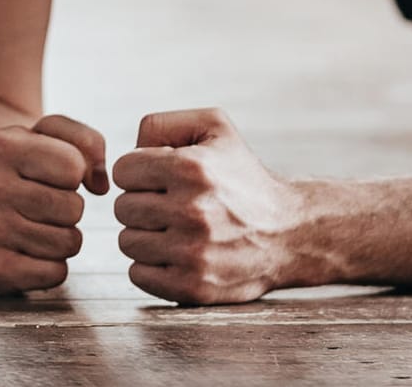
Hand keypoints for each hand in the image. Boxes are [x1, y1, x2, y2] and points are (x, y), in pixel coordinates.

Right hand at [0, 114, 108, 294]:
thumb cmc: (15, 169)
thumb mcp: (46, 135)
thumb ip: (86, 140)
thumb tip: (101, 185)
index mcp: (0, 146)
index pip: (74, 166)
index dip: (72, 173)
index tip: (47, 174)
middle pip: (74, 207)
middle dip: (68, 207)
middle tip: (39, 205)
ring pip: (69, 243)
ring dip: (62, 238)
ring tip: (33, 226)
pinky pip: (56, 274)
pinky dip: (51, 266)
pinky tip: (27, 251)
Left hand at [111, 108, 301, 305]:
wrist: (288, 231)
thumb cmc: (244, 176)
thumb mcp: (214, 127)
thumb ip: (161, 124)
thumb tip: (126, 152)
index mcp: (192, 168)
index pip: (123, 170)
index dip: (140, 171)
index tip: (161, 178)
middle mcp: (192, 211)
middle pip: (122, 207)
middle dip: (142, 202)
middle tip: (170, 204)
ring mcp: (192, 253)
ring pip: (127, 242)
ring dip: (145, 235)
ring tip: (175, 228)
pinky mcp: (193, 287)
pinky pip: (138, 275)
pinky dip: (151, 265)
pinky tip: (176, 253)